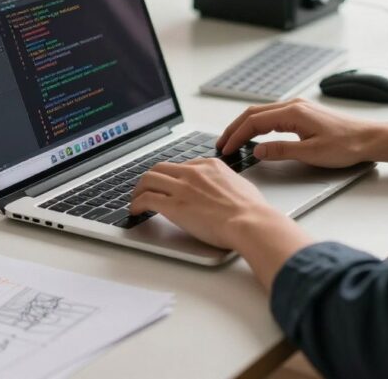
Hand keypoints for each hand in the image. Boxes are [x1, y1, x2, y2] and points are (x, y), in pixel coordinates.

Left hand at [129, 158, 284, 248]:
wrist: (250, 222)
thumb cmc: (252, 210)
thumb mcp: (241, 185)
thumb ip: (227, 183)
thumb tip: (226, 189)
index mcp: (210, 165)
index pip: (182, 166)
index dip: (172, 176)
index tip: (169, 185)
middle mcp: (193, 172)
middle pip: (160, 168)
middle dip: (150, 178)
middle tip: (146, 189)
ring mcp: (182, 188)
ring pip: (148, 179)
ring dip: (139, 190)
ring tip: (136, 200)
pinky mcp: (174, 205)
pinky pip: (146, 199)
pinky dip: (136, 204)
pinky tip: (135, 211)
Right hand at [216, 99, 379, 167]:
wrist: (371, 139)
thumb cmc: (347, 145)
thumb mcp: (311, 153)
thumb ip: (281, 151)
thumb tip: (257, 151)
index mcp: (293, 113)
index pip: (254, 121)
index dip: (236, 135)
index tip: (226, 148)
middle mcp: (294, 106)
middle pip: (254, 113)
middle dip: (235, 128)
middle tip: (222, 144)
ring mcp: (299, 108)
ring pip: (262, 113)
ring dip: (246, 126)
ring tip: (234, 141)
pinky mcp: (304, 114)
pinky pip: (273, 116)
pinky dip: (258, 125)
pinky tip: (256, 135)